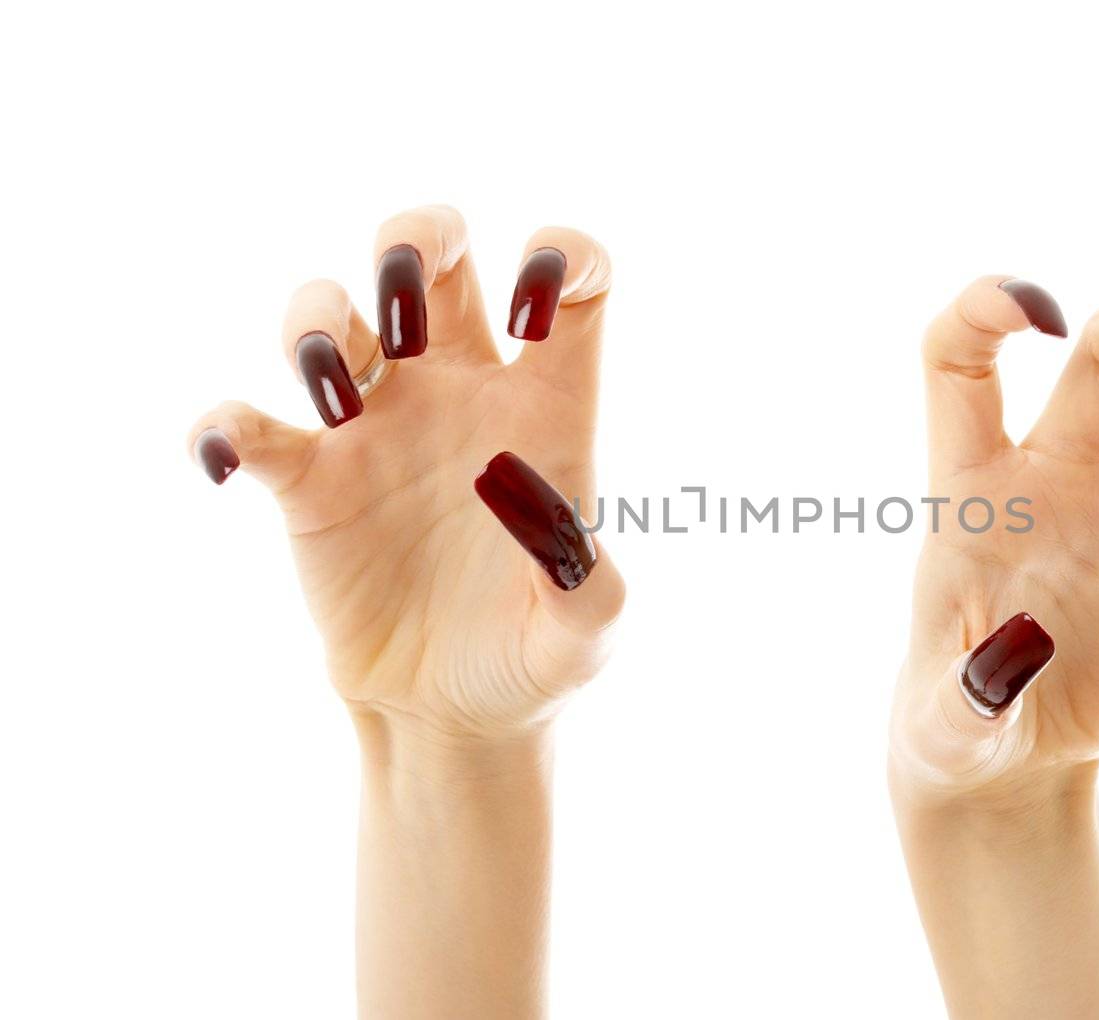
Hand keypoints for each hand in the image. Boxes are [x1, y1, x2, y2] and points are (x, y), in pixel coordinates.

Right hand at [188, 206, 624, 741]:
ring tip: (336, 394)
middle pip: (437, 260)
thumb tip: (542, 516)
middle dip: (418, 238)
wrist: (452, 714)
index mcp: (545, 408)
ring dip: (318, 320)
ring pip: (332, 314)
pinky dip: (225, 426)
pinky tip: (228, 459)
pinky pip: (249, 423)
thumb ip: (587, 583)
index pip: (572, 289)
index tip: (534, 301)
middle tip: (407, 314)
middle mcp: (459, 394)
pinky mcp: (308, 480)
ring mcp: (378, 427)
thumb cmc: (533, 658)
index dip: (566, 258)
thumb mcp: (583, 635)